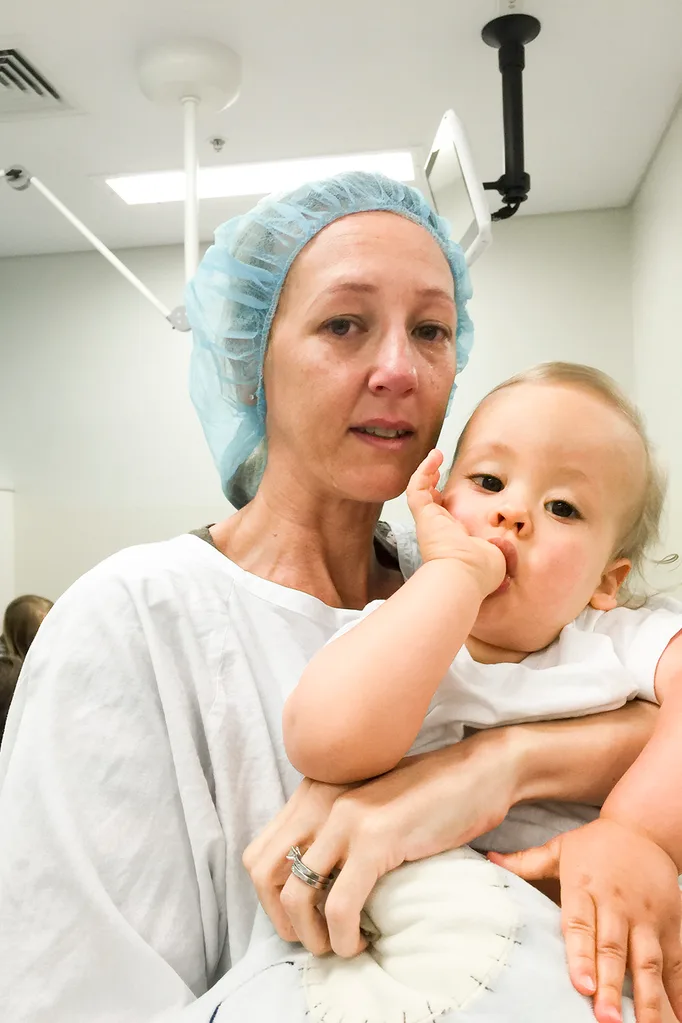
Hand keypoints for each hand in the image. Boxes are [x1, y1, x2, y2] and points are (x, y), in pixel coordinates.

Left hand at [246, 731, 517, 958]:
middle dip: (282, 921)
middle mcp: (320, 799)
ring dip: (311, 935)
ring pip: (297, 894)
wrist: (480, 771)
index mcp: (315, 792)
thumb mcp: (370, 806)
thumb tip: (317, 883)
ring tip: (336, 947)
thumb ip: (338, 830)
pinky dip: (342, 935)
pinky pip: (340, 903)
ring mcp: (346, 818)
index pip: (258, 852)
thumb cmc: (432, 795)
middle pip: (264, 873)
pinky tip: (357, 942)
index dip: (268, 898)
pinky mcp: (377, 838)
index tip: (298, 921)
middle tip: (312, 941)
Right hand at [406, 449, 504, 594]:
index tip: (449, 490)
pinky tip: (434, 456)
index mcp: (454, 540)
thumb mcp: (496, 555)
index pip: (444, 517)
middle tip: (438, 467)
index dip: (444, 501)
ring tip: (435, 456)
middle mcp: (438, 531)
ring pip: (419, 493)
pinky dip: (423, 471)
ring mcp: (429, 523)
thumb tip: (503, 544)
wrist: (466, 576)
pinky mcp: (423, 516)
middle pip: (430, 503)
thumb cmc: (480, 573)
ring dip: (426, 473)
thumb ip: (497, 546)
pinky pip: (416, 488)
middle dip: (432, 483)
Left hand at [488, 818, 681, 1022]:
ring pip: (648, 961)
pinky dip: (678, 991)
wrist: (644, 828)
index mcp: (586, 887)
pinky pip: (676, 962)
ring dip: (647, 997)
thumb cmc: (595, 844)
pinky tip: (676, 1017)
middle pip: (614, 949)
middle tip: (606, 1019)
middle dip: (611, 986)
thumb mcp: (560, 849)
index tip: (582, 986)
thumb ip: (527, 862)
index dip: (581, 956)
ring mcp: (648, 917)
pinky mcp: (672, 924)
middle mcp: (618, 905)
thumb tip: (488, 860)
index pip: (581, 925)